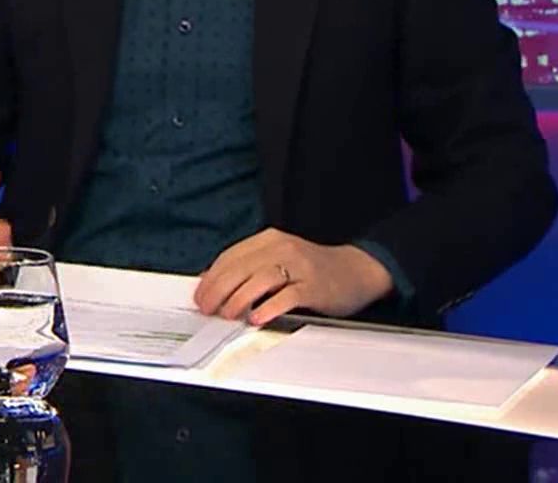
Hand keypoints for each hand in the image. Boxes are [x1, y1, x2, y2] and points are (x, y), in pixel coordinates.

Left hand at [193, 228, 395, 325]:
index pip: (230, 257)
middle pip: (240, 267)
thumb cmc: (313, 268)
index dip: (211, 278)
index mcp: (269, 240)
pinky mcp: (314, 286)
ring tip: (228, 314)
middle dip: (218, 290)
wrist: (358, 270)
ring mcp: (299, 266)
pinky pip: (288, 295)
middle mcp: (282, 248)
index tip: (199, 296)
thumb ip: (248, 267)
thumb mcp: (278, 259)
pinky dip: (269, 307)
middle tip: (208, 309)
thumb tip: (212, 282)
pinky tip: (257, 317)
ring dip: (239, 299)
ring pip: (260, 279)